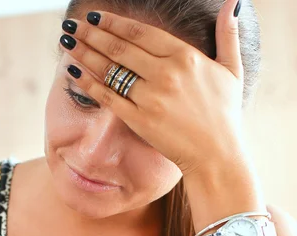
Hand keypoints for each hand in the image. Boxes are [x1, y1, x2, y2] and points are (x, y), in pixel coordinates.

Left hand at [60, 0, 244, 177]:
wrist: (216, 155)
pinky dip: (88, 83)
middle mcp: (166, 73)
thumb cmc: (225, 114)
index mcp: (185, 56)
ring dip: (85, 53)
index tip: (95, 16)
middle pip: (120, 48)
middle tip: (72, 25)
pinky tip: (73, 72)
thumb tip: (233, 1)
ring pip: (111, 70)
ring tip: (67, 42)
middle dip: (92, 34)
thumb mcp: (232, 70)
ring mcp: (151, 97)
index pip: (141, 32)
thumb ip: (229, 34)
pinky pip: (108, 97)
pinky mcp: (140, 120)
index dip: (114, 22)